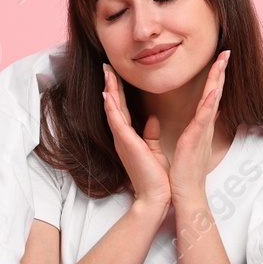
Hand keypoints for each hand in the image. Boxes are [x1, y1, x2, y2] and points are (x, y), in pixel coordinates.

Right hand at [102, 62, 170, 211]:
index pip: (123, 109)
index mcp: (129, 138)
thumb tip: (152, 119)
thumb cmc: (156, 177)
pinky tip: (107, 94)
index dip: (119, 91)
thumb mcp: (154, 149)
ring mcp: (123, 141)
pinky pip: (117, 123)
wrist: (156, 196)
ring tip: (106, 73)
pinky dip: (112, 108)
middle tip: (106, 67)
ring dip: (109, 91)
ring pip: (113, 110)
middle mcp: (122, 137)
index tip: (116, 74)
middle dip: (110, 85)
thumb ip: (151, 134)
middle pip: (114, 106)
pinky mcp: (127, 145)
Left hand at [166, 49, 228, 207]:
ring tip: (223, 61)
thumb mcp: (182, 144)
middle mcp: (204, 126)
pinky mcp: (195, 139)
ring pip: (212, 100)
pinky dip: (210, 103)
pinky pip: (204, 118)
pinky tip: (214, 90)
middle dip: (220, 72)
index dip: (214, 79)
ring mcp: (201, 132)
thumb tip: (181, 115)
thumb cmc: (183, 174)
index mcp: (200, 127)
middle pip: (215, 93)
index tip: (218, 61)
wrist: (185, 195)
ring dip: (218, 79)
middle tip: (226, 52)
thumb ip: (183, 127)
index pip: (208, 97)